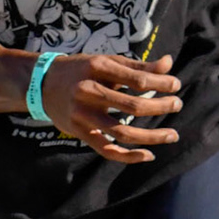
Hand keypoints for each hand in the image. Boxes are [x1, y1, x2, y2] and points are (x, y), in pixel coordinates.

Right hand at [39, 52, 183, 164]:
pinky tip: (148, 155)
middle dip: (161, 106)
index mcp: (98, 69)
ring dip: (152, 136)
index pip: (138, 79)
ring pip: (123, 132)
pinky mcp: (80, 133)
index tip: (176, 84)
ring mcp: (83, 115)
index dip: (161, 83)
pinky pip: (107, 150)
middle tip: (177, 104)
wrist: (41, 84)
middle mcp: (89, 92)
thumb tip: (168, 63)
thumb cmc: (80, 70)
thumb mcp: (105, 61)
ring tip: (172, 135)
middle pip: (133, 106)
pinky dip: (128, 157)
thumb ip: (137, 66)